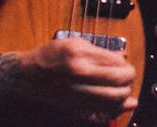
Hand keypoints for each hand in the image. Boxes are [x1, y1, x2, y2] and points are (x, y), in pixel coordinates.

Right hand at [17, 37, 137, 120]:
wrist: (27, 76)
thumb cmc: (48, 57)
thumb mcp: (71, 44)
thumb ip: (97, 50)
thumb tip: (122, 56)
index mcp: (77, 54)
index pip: (115, 61)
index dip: (124, 63)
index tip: (124, 64)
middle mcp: (78, 72)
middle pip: (119, 79)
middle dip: (129, 77)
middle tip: (128, 76)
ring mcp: (78, 91)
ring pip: (116, 98)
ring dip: (125, 93)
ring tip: (123, 89)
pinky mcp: (77, 107)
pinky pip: (106, 112)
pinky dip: (117, 109)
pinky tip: (120, 104)